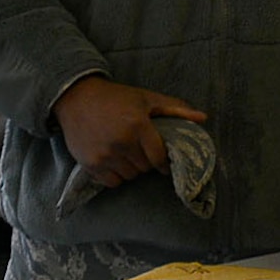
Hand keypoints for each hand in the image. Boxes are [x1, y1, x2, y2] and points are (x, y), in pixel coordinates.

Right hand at [54, 76, 206, 187]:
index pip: (158, 158)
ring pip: (129, 176)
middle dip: (146, 161)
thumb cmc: (116, 97)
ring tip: (126, 153)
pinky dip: (116, 175)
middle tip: (139, 149)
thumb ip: (176, 108)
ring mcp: (104, 155)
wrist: (76, 98)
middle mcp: (121, 142)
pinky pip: (112, 182)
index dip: (163, 162)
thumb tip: (203, 118)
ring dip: (131, 168)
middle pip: (144, 168)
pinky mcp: (90, 164)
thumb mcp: (146, 98)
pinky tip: (113, 160)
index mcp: (137, 125)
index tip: (162, 161)